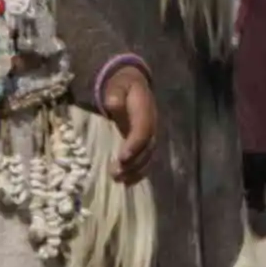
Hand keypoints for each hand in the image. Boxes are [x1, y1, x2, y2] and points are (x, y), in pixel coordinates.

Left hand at [102, 68, 157, 182]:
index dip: (135, 145)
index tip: (122, 157)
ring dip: (135, 171)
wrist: (134, 85)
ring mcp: (151, 136)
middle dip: (133, 163)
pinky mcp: (146, 144)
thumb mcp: (118, 84)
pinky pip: (146, 160)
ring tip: (118, 180)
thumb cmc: (122, 86)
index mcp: (146, 110)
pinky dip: (138, 173)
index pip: (143, 130)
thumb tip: (112, 104)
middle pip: (147, 148)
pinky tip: (126, 182)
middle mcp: (152, 125)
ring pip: (148, 157)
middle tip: (116, 174)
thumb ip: (115, 93)